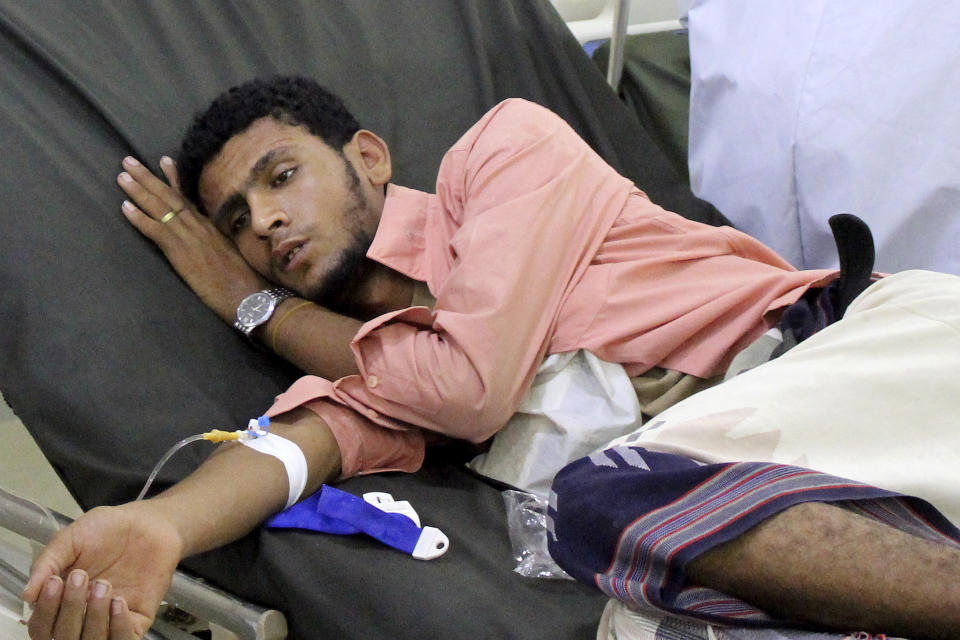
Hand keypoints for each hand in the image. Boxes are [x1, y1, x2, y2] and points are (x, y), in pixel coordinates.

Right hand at [22, 502, 183, 639]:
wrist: (147, 522)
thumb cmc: (107, 530)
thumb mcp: (69, 540)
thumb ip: (47, 564)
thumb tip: (28, 596)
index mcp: (61, 601)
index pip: (42, 627)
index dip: (45, 611)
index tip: (55, 582)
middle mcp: (83, 616)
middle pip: (64, 637)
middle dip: (70, 609)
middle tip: (81, 576)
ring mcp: (110, 619)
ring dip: (94, 618)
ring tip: (103, 584)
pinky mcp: (137, 619)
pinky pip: (123, 639)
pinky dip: (118, 626)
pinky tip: (119, 601)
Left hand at [118, 156, 269, 321]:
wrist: (248, 295)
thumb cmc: (245, 282)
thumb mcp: (234, 254)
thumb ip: (221, 243)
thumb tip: (215, 243)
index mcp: (212, 227)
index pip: (189, 198)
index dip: (174, 179)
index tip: (163, 160)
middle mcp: (200, 226)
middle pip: (171, 196)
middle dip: (149, 177)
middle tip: (129, 161)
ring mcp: (190, 236)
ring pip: (161, 207)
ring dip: (139, 190)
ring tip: (122, 175)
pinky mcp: (181, 252)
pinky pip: (156, 230)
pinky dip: (139, 217)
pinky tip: (124, 207)